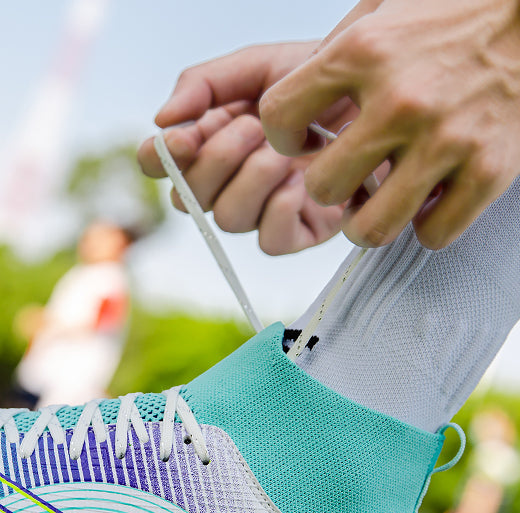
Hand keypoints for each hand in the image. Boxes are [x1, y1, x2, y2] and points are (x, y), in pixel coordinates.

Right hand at [138, 43, 350, 253]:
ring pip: (228, 219)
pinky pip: (269, 241)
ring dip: (251, 180)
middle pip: (190, 198)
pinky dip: (279, 209)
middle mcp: (228, 184)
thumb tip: (160, 119)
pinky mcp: (298, 232)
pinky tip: (301, 179)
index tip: (182, 137)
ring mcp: (261, 211)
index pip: (161, 165)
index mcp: (210, 144)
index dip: (161, 158)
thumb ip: (205, 84)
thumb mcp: (260, 67)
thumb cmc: (320, 82)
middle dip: (216, 160)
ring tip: (284, 149)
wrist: (383, 96)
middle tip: (253, 125)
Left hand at [259, 0, 519, 248]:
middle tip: (347, 176)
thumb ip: (333, 55)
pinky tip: (430, 200)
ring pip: (371, 228)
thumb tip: (297, 107)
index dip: (282, 136)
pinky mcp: (490, 169)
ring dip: (368, 223)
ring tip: (378, 203)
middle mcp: (400, 100)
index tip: (301, 140)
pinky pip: (433, 234)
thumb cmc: (458, 10)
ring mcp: (446, 139)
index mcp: (363, 53)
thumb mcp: (383, 10)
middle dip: (328, 187)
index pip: (279, 117)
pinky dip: (427, 226)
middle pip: (322, 187)